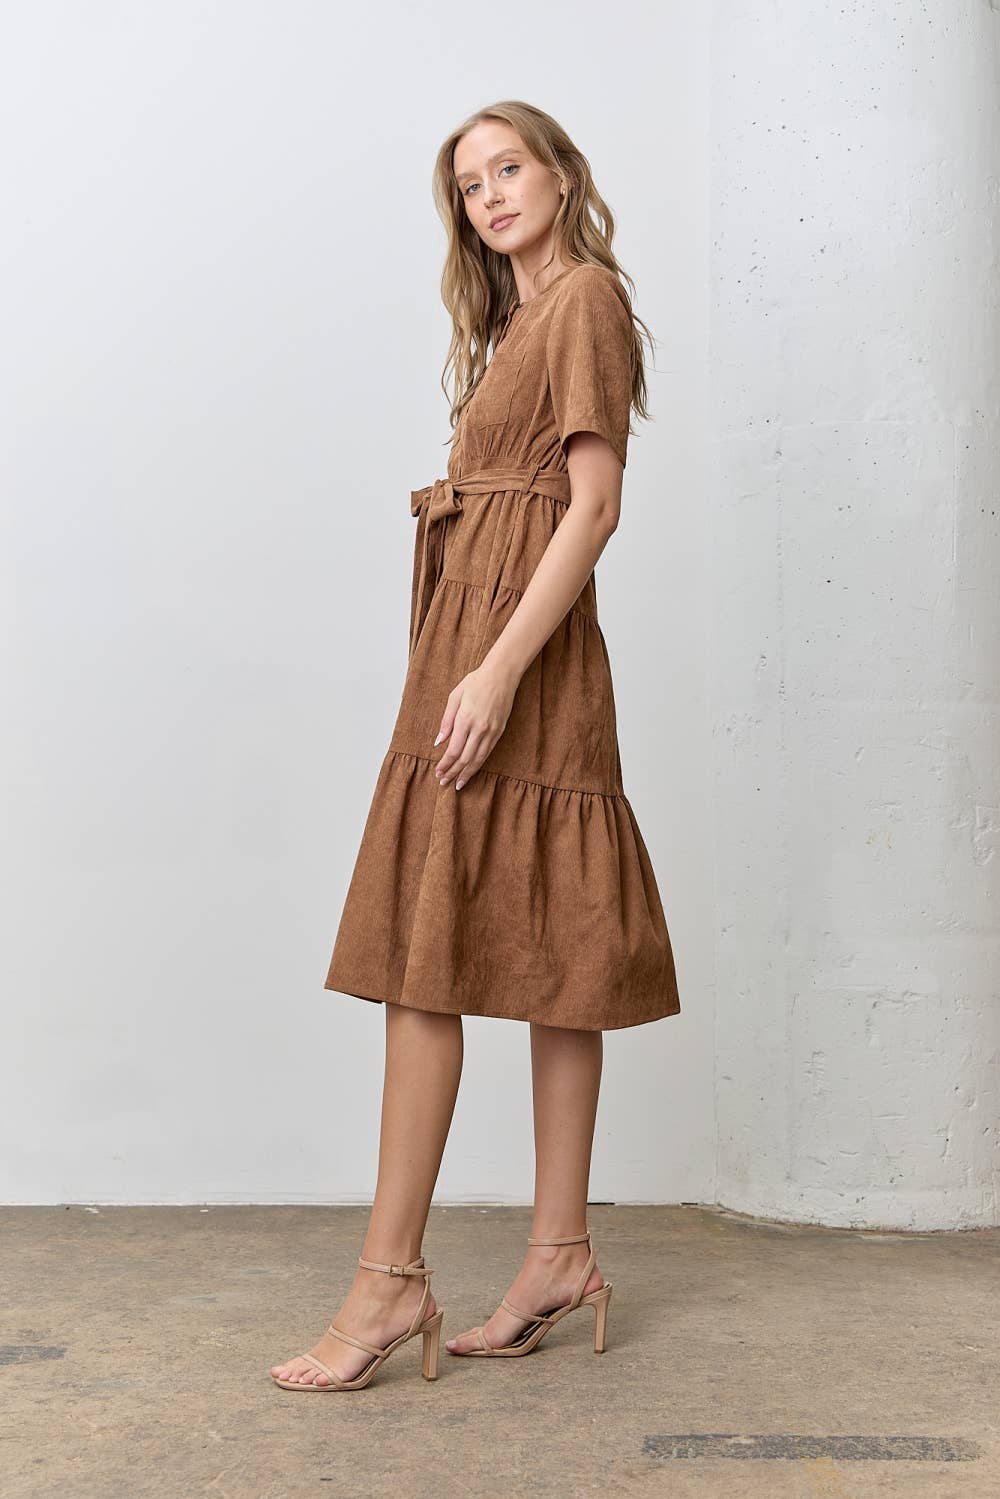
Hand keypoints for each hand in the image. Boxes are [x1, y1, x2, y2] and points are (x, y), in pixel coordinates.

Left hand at [434, 661, 519, 789]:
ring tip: (458, 784)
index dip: (445, 764)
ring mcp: (491, 731)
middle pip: (464, 758)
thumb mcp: (455, 697)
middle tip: (444, 783)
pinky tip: (472, 770)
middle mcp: (479, 728)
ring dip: (467, 773)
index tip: (438, 773)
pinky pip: (487, 752)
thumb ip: (446, 721)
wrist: (501, 675)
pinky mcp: (499, 731)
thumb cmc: (475, 682)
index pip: (453, 750)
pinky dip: (478, 763)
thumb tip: (438, 742)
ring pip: (478, 759)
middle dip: (453, 772)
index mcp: (465, 719)